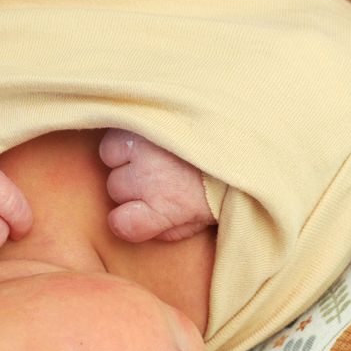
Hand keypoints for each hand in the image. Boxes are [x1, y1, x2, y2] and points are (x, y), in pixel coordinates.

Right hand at [99, 128, 215, 241]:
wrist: (239, 146)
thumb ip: (164, 228)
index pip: (121, 224)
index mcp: (164, 208)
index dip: (126, 220)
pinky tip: (146, 138)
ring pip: (111, 158)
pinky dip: (124, 137)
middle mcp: (149, 179)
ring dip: (125, 157)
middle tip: (157, 177)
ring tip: (151, 154)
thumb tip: (137, 222)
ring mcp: (144, 148)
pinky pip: (116, 132)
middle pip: (115, 188)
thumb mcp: (196, 221)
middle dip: (132, 185)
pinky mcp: (141, 122)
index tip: (137, 214)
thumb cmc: (218, 187)